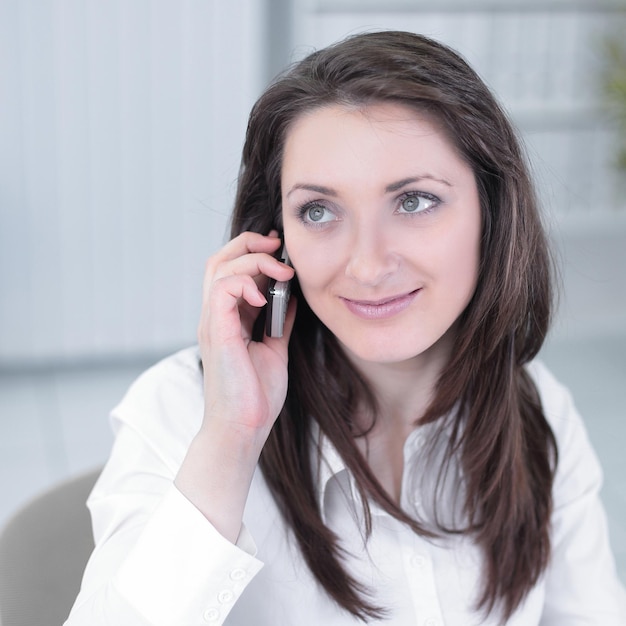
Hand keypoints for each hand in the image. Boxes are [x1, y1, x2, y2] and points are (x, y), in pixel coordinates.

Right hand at [197, 231, 295, 443]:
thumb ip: (280, 322)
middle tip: (278, 245)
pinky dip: (246, 284)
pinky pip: (223, 290)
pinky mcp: (217, 332)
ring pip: (219, 268)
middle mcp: (216, 316)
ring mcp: (213, 322)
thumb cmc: (256, 395)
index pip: (229, 269)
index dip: (253, 252)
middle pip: (219, 260)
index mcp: (227, 318)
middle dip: (249, 243)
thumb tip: (292, 298)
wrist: (244, 428)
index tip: (282, 252)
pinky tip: (267, 298)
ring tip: (281, 272)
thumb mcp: (275, 349)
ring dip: (253, 261)